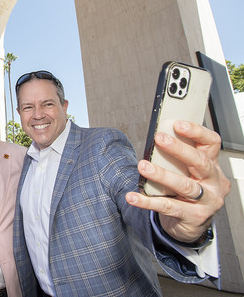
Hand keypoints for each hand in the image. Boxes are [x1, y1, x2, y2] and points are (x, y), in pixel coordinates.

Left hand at [126, 120, 229, 242]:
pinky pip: (168, 207)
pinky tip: (133, 196)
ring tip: (143, 166)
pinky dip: (148, 201)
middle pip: (200, 162)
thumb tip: (157, 139)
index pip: (212, 143)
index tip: (178, 124)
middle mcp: (214, 182)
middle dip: (179, 149)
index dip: (197, 132)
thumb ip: (177, 158)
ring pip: (185, 185)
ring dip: (162, 175)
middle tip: (160, 139)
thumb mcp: (187, 172)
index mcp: (212, 165)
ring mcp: (207, 201)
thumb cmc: (186, 192)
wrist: (191, 224)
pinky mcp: (194, 217)